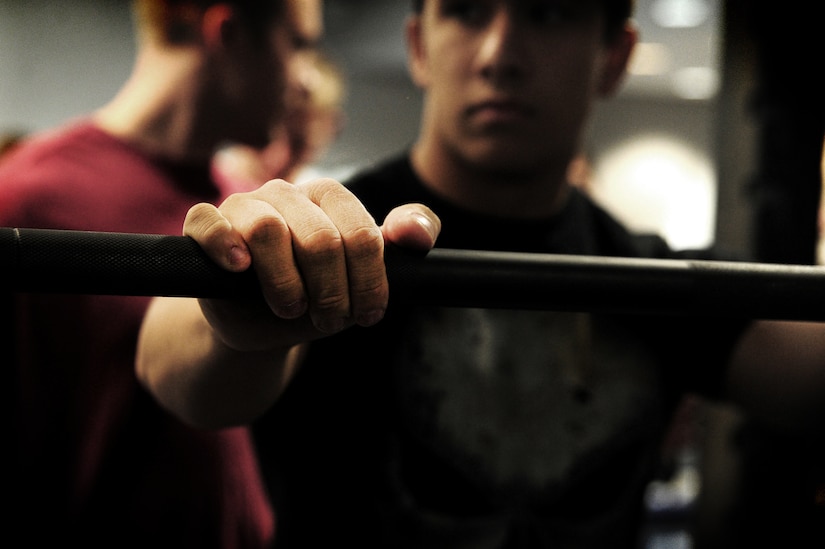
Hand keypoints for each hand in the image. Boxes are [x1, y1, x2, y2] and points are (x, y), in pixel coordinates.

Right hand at [183, 178, 439, 350]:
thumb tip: (416, 235)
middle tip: (329, 321)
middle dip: (331, 293)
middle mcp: (287, 193)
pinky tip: (240, 269)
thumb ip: (405, 240)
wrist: (262, 322)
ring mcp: (243, 205)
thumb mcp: (366, 274)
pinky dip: (224, 245)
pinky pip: (207, 222)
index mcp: (330, 196)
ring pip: (268, 230)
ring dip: (285, 285)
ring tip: (291, 308)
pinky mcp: (205, 224)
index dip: (368, 283)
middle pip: (320, 240)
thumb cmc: (318, 291)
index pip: (361, 235)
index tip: (367, 314)